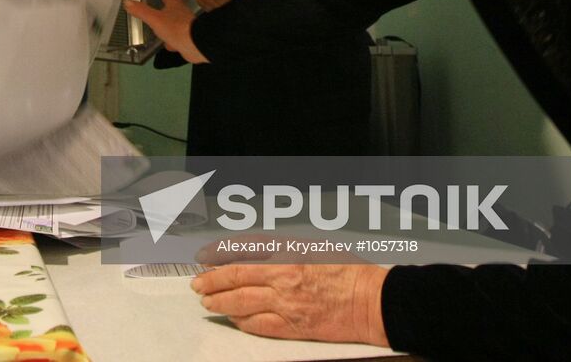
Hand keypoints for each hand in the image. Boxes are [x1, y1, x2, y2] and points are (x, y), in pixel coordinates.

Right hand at [123, 0, 207, 62]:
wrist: (196, 45)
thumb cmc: (176, 28)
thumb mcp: (155, 19)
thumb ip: (142, 11)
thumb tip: (127, 2)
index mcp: (175, 6)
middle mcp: (183, 14)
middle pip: (175, 11)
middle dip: (167, 13)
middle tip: (158, 16)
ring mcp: (187, 28)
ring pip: (177, 26)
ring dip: (170, 28)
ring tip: (161, 32)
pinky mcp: (189, 40)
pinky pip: (180, 39)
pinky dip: (175, 41)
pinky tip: (169, 45)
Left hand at [191, 263, 388, 345]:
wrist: (372, 301)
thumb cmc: (348, 270)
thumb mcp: (312, 245)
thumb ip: (281, 248)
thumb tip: (251, 251)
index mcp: (287, 252)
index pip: (241, 251)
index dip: (217, 255)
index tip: (205, 258)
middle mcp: (283, 277)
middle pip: (235, 278)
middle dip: (211, 282)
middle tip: (198, 284)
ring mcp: (287, 304)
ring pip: (240, 303)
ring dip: (220, 302)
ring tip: (208, 302)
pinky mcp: (294, 326)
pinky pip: (258, 326)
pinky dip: (241, 322)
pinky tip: (233, 318)